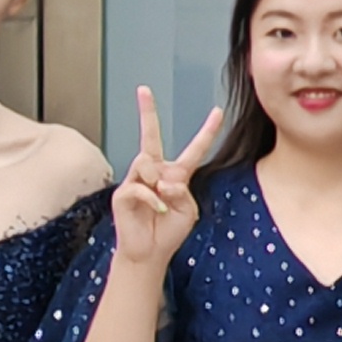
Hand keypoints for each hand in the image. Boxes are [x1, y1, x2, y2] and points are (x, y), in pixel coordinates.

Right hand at [108, 85, 225, 266]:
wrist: (149, 253)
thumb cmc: (169, 231)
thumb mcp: (188, 211)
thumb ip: (183, 193)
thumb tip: (165, 181)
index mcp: (176, 175)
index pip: (193, 149)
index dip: (206, 131)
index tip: (218, 111)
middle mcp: (154, 173)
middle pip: (150, 136)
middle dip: (146, 112)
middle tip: (143, 89)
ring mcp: (136, 181)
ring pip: (146, 162)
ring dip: (157, 181)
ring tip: (162, 201)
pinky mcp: (123, 193)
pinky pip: (139, 187)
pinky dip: (152, 199)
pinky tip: (157, 210)